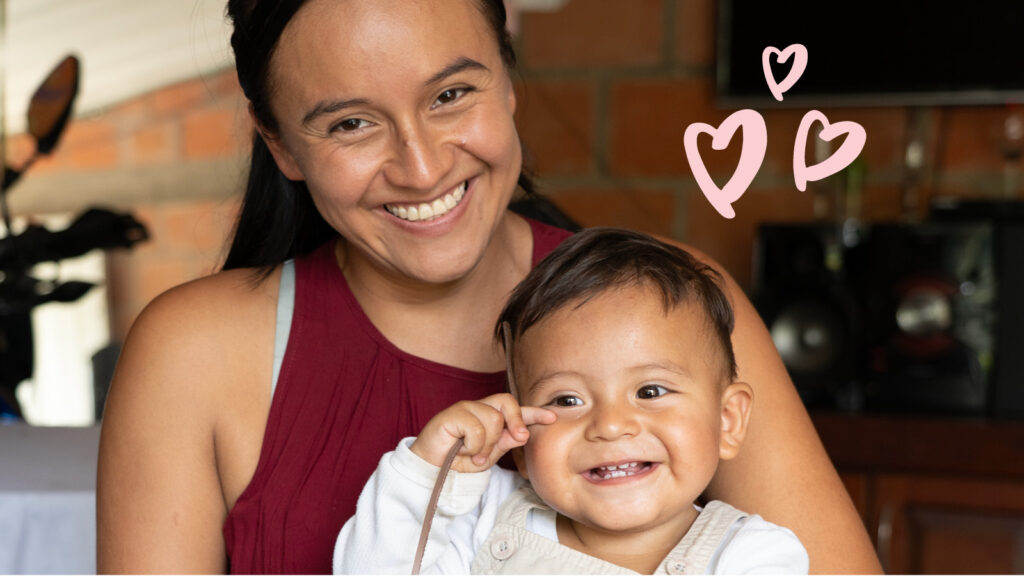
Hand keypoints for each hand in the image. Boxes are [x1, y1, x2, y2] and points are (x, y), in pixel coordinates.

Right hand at [411, 393, 555, 472]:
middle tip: (518, 439)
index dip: (534, 411)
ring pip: (493, 419)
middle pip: (507, 403)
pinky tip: (462, 450)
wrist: (432, 470)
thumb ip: (505, 442)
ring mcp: (465, 409)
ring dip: (486, 445)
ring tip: (474, 454)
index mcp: (490, 417)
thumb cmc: (459, 461)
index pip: (515, 409)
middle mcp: (479, 408)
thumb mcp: (489, 454)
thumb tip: (523, 432)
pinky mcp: (451, 414)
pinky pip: (476, 428)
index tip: (552, 416)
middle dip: (516, 421)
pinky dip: (473, 446)